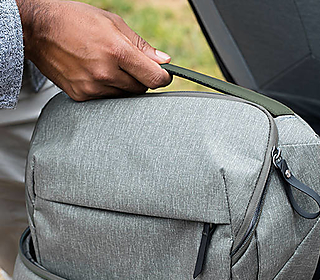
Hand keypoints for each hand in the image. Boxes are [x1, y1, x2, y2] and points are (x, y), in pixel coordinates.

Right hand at [16, 0, 171, 100]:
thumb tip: (164, 61)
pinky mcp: (81, 96)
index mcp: (117, 52)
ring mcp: (92, 87)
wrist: (37, 28)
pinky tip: (96, 74)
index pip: (155, 79)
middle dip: (141, 79)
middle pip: (141, 89)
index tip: (162, 75)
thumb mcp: (113, 23)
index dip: (163, 78)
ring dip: (124, 85)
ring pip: (124, 96)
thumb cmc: (74, 20)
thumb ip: (141, 46)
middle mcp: (105, 73)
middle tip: (129, 66)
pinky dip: (107, 90)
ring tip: (108, 66)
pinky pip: (106, 100)